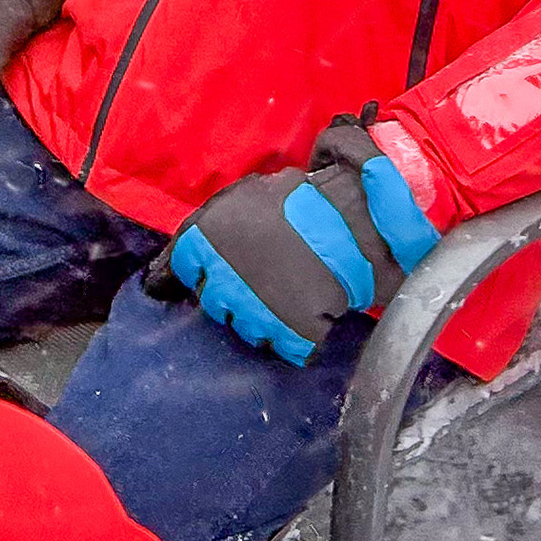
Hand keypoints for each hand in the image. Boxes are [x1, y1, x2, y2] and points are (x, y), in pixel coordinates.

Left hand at [160, 119, 444, 363]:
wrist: (358, 218)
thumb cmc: (304, 200)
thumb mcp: (249, 195)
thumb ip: (216, 223)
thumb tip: (185, 255)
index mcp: (206, 239)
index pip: (182, 267)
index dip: (201, 267)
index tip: (216, 266)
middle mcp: (220, 279)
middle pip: (211, 301)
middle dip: (230, 293)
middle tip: (258, 278)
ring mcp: (253, 311)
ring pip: (242, 328)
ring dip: (258, 316)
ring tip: (282, 296)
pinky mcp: (287, 334)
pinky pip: (280, 345)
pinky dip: (290, 335)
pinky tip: (302, 312)